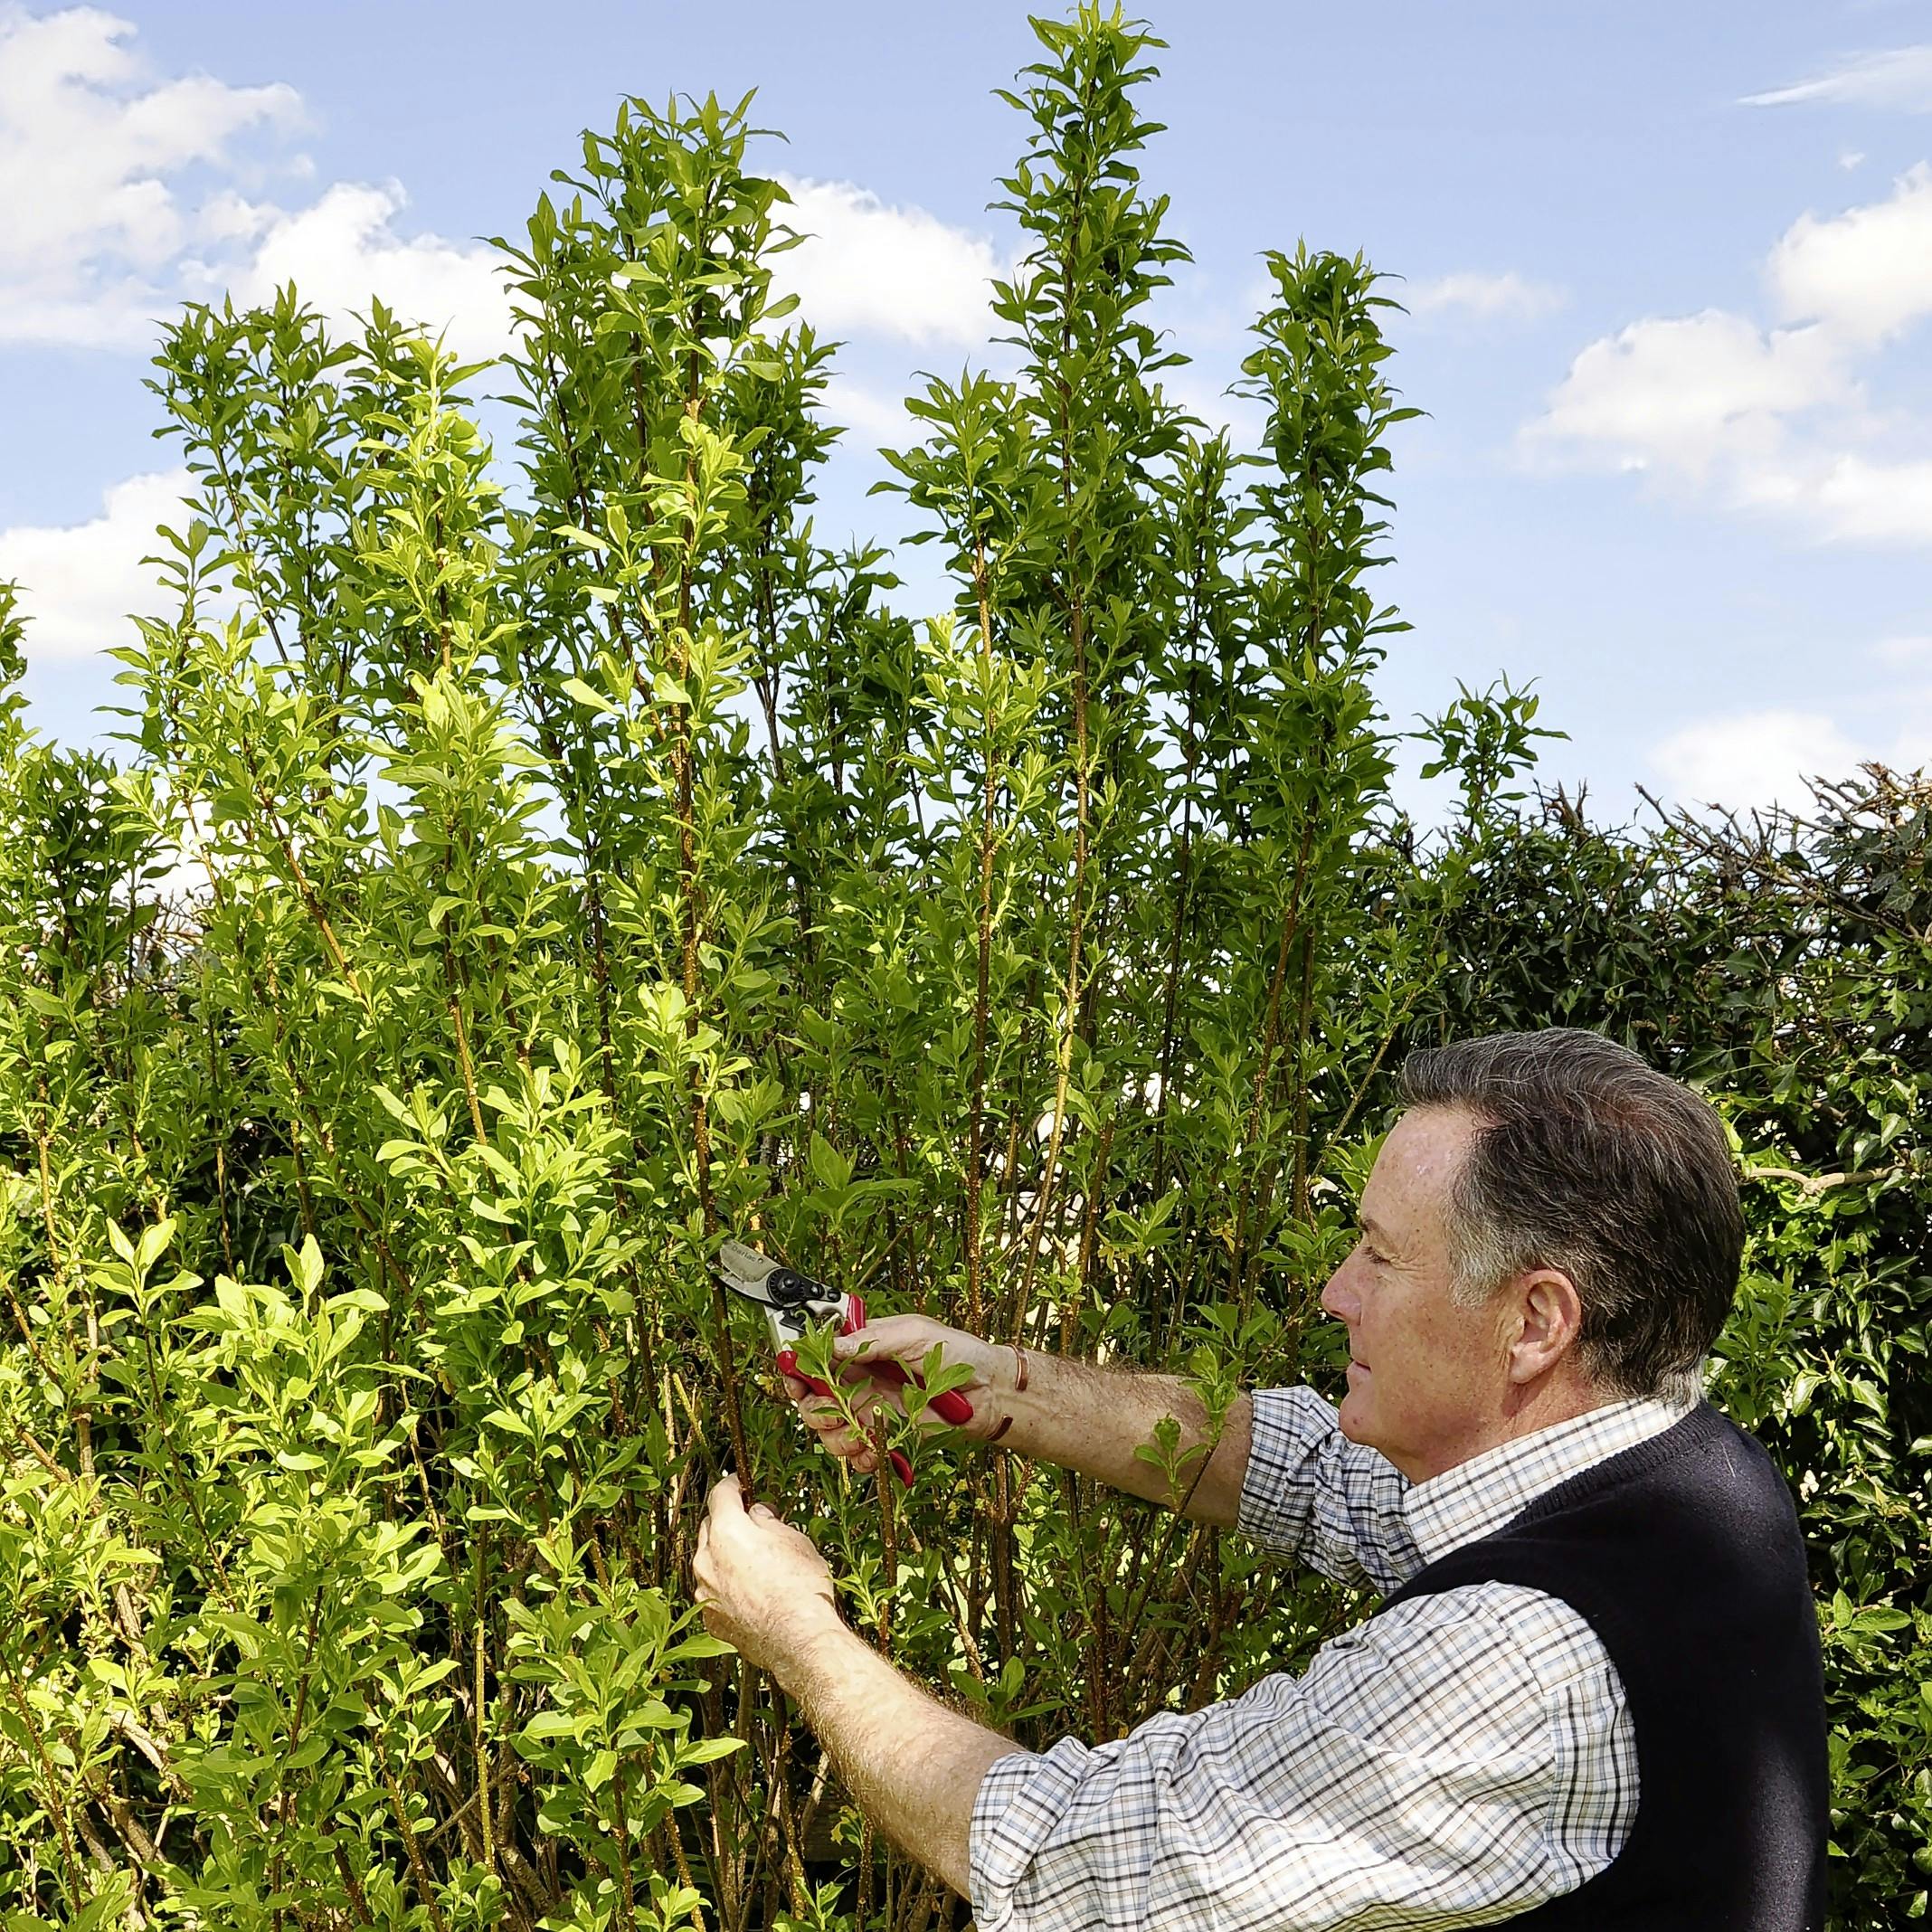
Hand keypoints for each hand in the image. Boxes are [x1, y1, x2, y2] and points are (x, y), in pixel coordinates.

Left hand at [690, 1473, 841, 1679]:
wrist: (799, 1640)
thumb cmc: (801, 1585)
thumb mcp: (794, 1539)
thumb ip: (768, 1522)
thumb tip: (757, 1515)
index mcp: (726, 1532)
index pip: (720, 1495)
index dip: (733, 1485)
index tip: (741, 1484)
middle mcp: (706, 1560)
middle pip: (710, 1528)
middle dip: (728, 1521)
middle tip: (754, 1523)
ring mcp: (705, 1592)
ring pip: (709, 1562)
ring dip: (725, 1556)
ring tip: (755, 1562)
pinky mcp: (710, 1619)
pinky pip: (714, 1592)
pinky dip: (727, 1586)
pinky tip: (752, 1593)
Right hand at [782, 1315, 1018, 1475]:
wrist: (989, 1391)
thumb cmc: (957, 1352)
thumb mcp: (914, 1332)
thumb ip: (872, 1340)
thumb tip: (834, 1346)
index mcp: (862, 1351)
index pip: (817, 1359)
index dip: (799, 1370)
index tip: (796, 1378)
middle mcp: (859, 1382)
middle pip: (813, 1400)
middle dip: (815, 1410)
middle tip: (834, 1413)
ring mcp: (870, 1411)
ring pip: (830, 1431)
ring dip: (836, 1437)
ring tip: (858, 1435)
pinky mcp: (885, 1437)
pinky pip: (857, 1453)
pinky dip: (859, 1456)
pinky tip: (874, 1450)